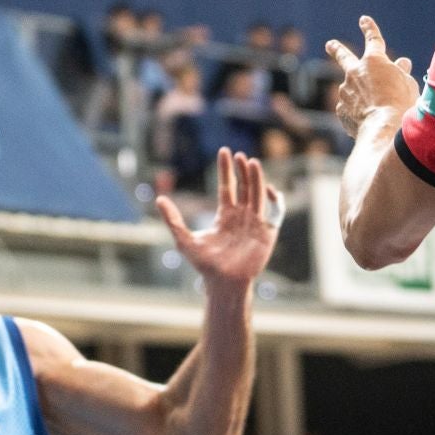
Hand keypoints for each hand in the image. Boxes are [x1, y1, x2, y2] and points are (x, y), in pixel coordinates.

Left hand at [157, 149, 277, 288]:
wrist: (223, 283)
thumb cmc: (204, 265)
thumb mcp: (184, 239)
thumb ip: (173, 219)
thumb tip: (159, 199)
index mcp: (225, 215)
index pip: (228, 186)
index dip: (226, 169)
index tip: (225, 152)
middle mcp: (241, 216)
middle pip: (244, 186)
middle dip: (242, 170)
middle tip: (239, 155)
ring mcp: (255, 223)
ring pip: (258, 194)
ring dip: (256, 178)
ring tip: (252, 162)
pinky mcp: (268, 232)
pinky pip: (275, 212)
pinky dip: (276, 200)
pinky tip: (269, 189)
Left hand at [325, 16, 417, 136]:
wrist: (383, 128)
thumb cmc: (401, 104)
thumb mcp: (408, 84)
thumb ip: (401, 72)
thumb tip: (402, 63)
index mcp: (374, 61)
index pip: (373, 40)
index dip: (369, 29)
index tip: (364, 20)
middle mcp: (355, 72)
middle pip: (343, 56)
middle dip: (337, 49)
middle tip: (330, 44)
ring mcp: (345, 90)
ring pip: (352, 88)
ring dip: (360, 94)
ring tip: (375, 107)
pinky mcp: (341, 109)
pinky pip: (351, 107)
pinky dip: (358, 111)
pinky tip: (369, 119)